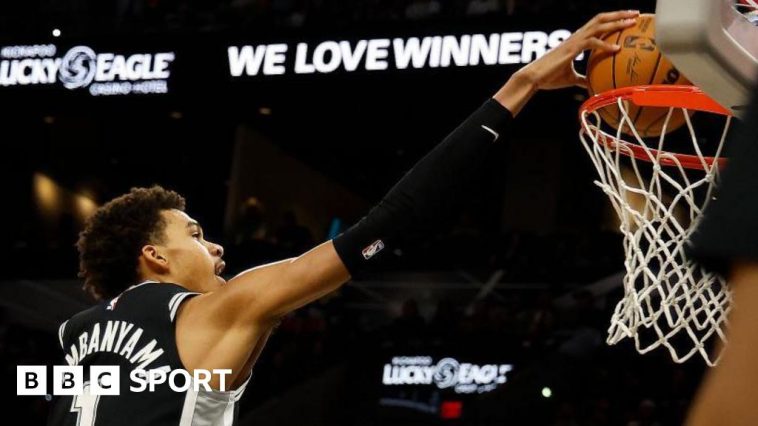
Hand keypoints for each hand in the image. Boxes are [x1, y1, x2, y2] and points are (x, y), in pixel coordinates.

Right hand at [493, 10, 638, 114]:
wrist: (534, 78)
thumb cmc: (549, 78)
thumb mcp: (570, 78)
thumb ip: (582, 79)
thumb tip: (591, 85)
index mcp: (576, 40)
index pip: (597, 24)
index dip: (612, 20)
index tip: (627, 20)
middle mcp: (576, 36)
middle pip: (601, 18)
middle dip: (619, 14)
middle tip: (636, 14)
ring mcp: (574, 40)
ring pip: (598, 25)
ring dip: (616, 22)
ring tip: (632, 23)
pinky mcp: (571, 49)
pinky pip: (592, 43)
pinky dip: (605, 44)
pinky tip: (616, 48)